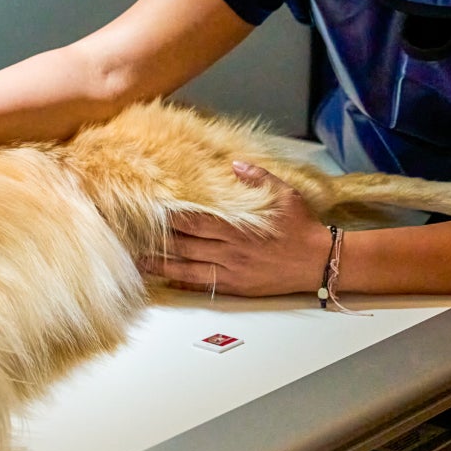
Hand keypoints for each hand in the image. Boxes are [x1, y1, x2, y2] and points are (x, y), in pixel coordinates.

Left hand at [141, 162, 332, 296]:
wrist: (320, 261)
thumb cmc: (302, 227)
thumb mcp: (285, 193)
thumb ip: (257, 177)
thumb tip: (234, 164)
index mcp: (236, 224)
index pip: (193, 218)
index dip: (169, 214)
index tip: (148, 208)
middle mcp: (228, 248)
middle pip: (184, 242)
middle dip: (157, 239)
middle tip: (131, 235)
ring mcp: (230, 269)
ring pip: (186, 266)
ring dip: (160, 264)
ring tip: (137, 260)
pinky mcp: (234, 285)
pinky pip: (202, 283)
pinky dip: (181, 282)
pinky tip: (164, 281)